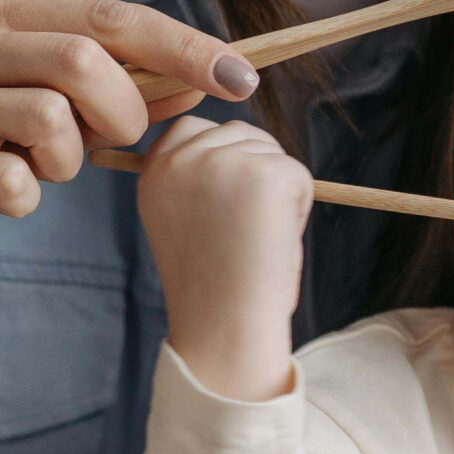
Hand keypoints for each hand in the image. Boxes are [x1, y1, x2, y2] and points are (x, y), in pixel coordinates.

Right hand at [0, 0, 250, 285]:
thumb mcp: (33, 111)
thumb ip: (111, 91)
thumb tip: (204, 76)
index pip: (110, 16)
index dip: (183, 45)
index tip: (242, 78)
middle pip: (84, 56)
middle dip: (126, 110)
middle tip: (118, 144)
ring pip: (50, 116)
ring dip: (71, 161)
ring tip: (44, 172)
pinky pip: (10, 181)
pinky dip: (27, 200)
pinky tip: (5, 198)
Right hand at [136, 116, 313, 400]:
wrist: (224, 325)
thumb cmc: (212, 287)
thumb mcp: (184, 221)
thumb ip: (196, 180)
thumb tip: (244, 148)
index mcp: (153, 173)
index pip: (191, 128)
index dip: (222, 158)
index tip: (228, 201)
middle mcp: (180, 160)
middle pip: (240, 134)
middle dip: (256, 171)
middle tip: (246, 230)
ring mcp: (221, 162)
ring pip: (272, 153)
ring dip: (278, 192)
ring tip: (256, 240)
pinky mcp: (264, 173)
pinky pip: (299, 175)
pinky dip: (298, 208)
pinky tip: (273, 241)